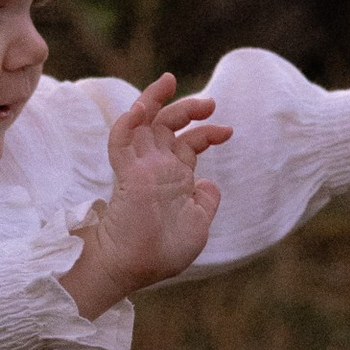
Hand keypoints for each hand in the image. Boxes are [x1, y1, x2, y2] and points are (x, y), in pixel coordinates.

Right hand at [66, 74, 231, 312]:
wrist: (136, 268)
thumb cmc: (163, 253)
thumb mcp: (197, 225)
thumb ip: (205, 202)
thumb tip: (210, 184)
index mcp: (173, 178)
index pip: (187, 143)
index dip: (207, 132)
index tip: (228, 131)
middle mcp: (156, 169)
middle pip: (165, 126)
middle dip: (186, 108)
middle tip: (209, 102)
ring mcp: (140, 169)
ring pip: (141, 123)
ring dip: (153, 100)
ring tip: (169, 81)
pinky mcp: (127, 174)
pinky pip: (121, 141)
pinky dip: (129, 122)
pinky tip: (141, 108)